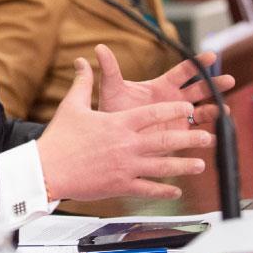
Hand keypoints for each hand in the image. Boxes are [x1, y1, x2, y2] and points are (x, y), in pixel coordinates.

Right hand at [37, 58, 213, 201]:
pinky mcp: (120, 186)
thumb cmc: (58, 137)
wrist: (46, 169)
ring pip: (162, 165)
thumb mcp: (71, 105)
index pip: (152, 113)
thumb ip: (83, 83)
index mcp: (118, 123)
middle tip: (206, 138)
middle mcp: (126, 144)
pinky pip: (147, 189)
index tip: (187, 107)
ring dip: (183, 165)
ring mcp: (126, 167)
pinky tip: (176, 191)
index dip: (173, 109)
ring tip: (200, 165)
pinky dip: (163, 190)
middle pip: (165, 139)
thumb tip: (82, 61)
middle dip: (188, 138)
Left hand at [96, 44, 234, 125]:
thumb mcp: (112, 89)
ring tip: (224, 111)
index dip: (197, 64)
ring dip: (215, 110)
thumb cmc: (113, 109)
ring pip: (203, 112)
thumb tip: (99, 48)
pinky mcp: (179, 136)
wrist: (111, 136)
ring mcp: (179, 118)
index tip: (212, 55)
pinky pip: (196, 135)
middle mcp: (175, 100)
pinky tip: (213, 138)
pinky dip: (206, 136)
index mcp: (163, 85)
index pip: (184, 71)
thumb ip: (110, 70)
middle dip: (215, 84)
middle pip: (200, 89)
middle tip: (229, 80)